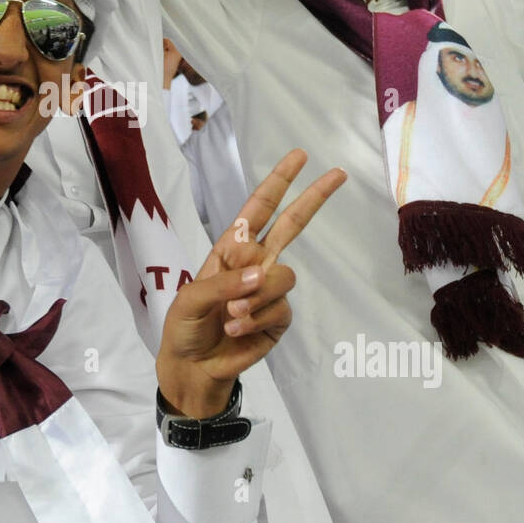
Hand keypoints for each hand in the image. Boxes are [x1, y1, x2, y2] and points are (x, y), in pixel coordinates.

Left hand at [157, 150, 345, 416]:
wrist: (192, 366)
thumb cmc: (185, 326)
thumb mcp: (191, 297)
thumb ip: (224, 281)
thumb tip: (261, 275)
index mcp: (232, 248)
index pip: (260, 209)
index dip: (278, 182)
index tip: (300, 156)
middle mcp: (256, 263)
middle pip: (293, 225)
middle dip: (314, 198)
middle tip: (338, 174)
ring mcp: (270, 291)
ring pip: (285, 276)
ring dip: (256, 295)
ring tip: (230, 313)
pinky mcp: (279, 318)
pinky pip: (280, 309)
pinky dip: (255, 318)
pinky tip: (235, 328)